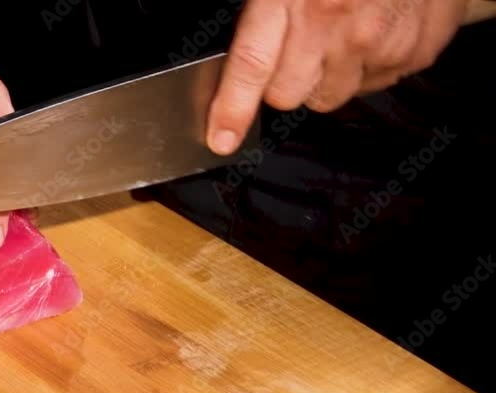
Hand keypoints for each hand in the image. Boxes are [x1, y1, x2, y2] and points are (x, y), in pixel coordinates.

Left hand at [206, 0, 468, 154]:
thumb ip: (262, 10)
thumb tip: (239, 48)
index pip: (252, 66)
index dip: (232, 108)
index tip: (221, 138)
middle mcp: (337, 23)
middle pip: (288, 95)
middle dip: (282, 82)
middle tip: (294, 45)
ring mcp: (379, 42)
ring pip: (331, 96)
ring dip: (327, 76)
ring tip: (338, 32)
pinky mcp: (413, 52)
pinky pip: (374, 83)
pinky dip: (367, 65)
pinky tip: (372, 29)